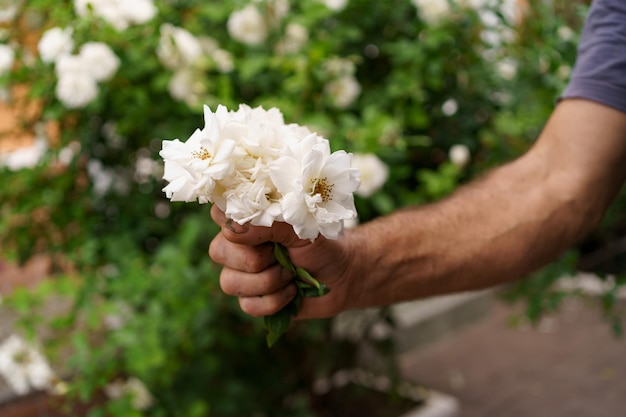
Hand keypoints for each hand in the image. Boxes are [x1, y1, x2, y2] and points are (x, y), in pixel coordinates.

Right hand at [208, 205, 361, 318]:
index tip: (259, 228)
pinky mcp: (251, 299)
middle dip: (256, 258)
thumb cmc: (320, 243)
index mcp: (246, 220)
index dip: (233, 223)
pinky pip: (248, 305)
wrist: (341, 275)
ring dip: (268, 281)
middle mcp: (236, 245)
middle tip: (282, 254)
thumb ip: (269, 222)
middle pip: (218, 251)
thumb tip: (234, 226)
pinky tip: (291, 291)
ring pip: (230, 282)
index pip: (218, 213)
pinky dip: (276, 300)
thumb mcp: (301, 226)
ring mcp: (241, 273)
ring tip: (291, 274)